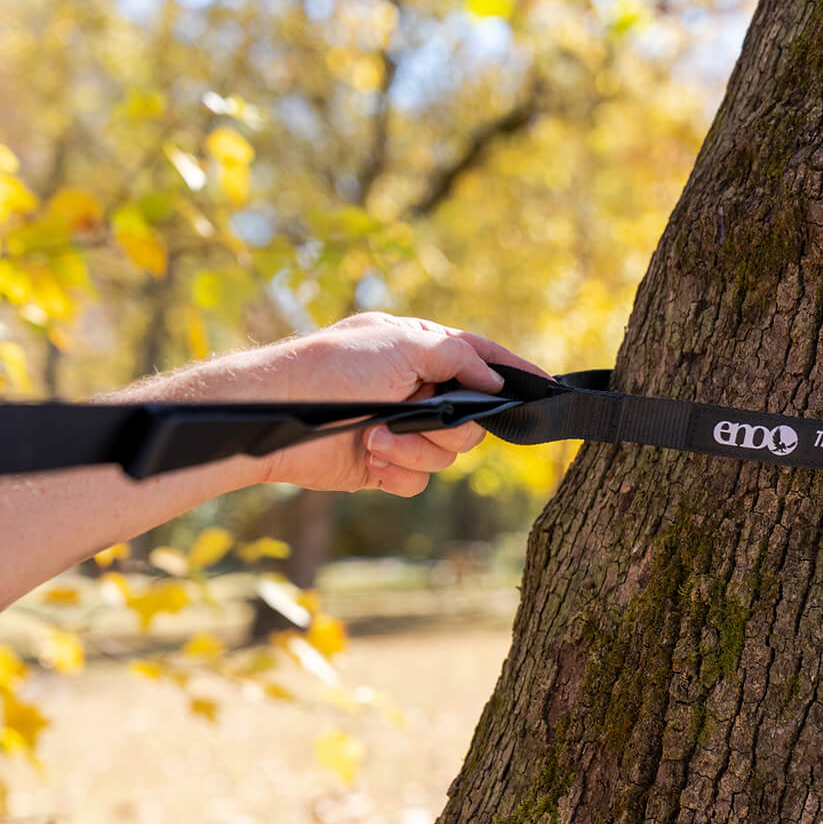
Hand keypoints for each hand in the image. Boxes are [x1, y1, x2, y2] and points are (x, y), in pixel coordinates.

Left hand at [216, 313, 544, 496]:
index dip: (512, 371)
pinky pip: (418, 479)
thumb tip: (492, 377)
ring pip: (447, 453)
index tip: (545, 385)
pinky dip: (398, 472)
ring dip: (415, 450)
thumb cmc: (333, 368)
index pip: (480, 357)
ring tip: (377, 439)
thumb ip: (456, 357)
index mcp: (421, 350)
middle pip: (472, 419)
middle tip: (419, 419)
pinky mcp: (382, 463)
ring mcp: (400, 427)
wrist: (277, 414)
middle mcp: (415, 388)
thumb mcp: (400, 344)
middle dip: (448, 427)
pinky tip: (372, 462)